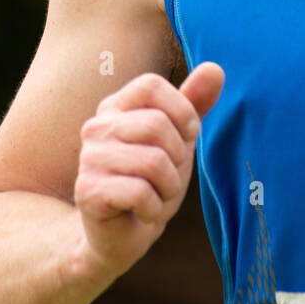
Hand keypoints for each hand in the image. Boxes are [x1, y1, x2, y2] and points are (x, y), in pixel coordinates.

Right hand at [72, 61, 224, 280]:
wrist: (120, 235)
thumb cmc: (150, 182)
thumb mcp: (177, 141)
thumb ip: (193, 105)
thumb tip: (216, 68)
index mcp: (116, 107)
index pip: (151, 85)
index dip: (181, 110)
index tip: (187, 136)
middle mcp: (97, 127)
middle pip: (157, 124)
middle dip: (178, 159)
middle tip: (169, 179)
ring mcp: (89, 159)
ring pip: (153, 162)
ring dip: (168, 189)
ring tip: (157, 198)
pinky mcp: (88, 192)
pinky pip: (139, 193)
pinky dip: (153, 210)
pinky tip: (144, 213)